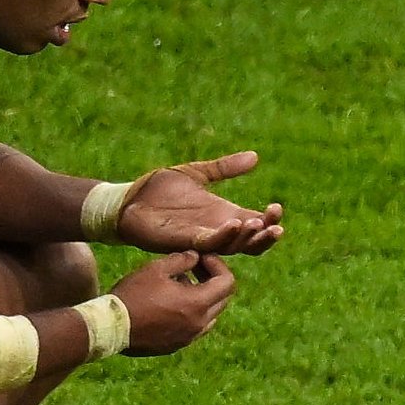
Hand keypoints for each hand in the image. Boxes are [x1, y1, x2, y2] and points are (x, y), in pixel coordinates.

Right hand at [111, 250, 239, 355]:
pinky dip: (192, 312)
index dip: (218, 265)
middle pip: (222, 299)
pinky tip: (170, 302)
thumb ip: (182, 260)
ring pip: (210, 314)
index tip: (202, 258)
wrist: (111, 327)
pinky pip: (195, 326)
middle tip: (194, 267)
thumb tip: (195, 256)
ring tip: (179, 284)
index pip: (228, 283)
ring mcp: (190, 337)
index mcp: (198, 304)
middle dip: (212, 280)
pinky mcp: (179, 344)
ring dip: (202, 297)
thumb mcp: (156, 269)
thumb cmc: (133, 295)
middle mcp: (200, 324)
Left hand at [115, 153, 284, 255]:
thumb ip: (225, 168)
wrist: (128, 200)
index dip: (269, 220)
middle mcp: (217, 230)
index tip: (276, 207)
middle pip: (252, 242)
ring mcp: (202, 238)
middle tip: (275, 223)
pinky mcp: (185, 242)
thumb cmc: (158, 190)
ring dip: (249, 238)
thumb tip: (255, 157)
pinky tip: (235, 224)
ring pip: (235, 247)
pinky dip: (225, 236)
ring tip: (257, 223)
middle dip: (266, 235)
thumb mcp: (197, 173)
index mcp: (223, 215)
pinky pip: (210, 243)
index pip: (255, 224)